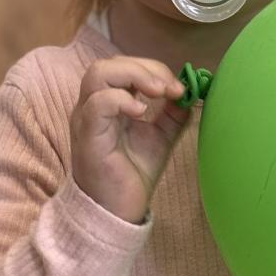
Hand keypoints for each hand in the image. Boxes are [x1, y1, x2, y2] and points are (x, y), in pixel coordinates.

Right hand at [70, 56, 188, 223]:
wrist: (117, 211)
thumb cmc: (132, 173)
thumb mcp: (161, 137)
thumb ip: (173, 113)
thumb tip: (189, 91)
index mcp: (107, 102)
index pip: (123, 66)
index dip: (153, 69)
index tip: (180, 88)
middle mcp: (91, 106)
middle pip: (108, 64)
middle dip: (144, 68)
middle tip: (170, 88)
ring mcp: (86, 119)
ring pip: (98, 75)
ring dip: (134, 76)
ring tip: (158, 93)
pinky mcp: (88, 136)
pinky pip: (98, 104)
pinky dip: (121, 99)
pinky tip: (142, 112)